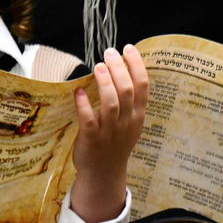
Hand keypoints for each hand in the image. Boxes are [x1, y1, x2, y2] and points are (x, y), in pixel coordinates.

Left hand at [70, 45, 147, 222]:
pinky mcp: (92, 138)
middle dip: (119, 69)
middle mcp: (127, 122)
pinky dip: (84, 105)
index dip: (137, 67)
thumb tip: (119, 70)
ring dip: (105, 83)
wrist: (104, 173)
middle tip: (109, 53)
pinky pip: (89, 120)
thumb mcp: (129, 124)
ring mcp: (110, 131)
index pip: (143, 88)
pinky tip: (79, 92)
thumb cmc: (114, 144)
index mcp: (137, 117)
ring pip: (112, 104)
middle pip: (128, 91)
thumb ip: (127, 101)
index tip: (129, 49)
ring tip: (99, 66)